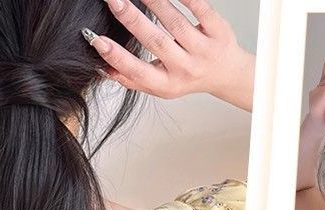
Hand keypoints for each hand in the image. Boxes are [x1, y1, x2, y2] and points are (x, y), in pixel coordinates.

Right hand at [87, 0, 254, 110]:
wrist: (226, 74)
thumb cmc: (187, 76)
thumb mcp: (160, 86)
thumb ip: (133, 79)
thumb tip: (104, 69)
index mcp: (168, 84)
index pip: (138, 72)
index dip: (117, 57)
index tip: (97, 40)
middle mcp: (185, 69)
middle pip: (156, 42)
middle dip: (131, 20)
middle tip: (113, 1)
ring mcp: (203, 50)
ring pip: (175, 23)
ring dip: (153, 3)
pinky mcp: (218, 31)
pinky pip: (200, 10)